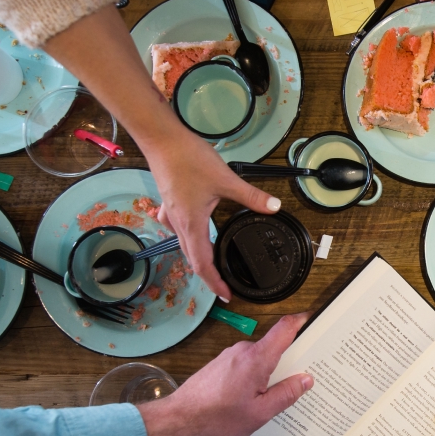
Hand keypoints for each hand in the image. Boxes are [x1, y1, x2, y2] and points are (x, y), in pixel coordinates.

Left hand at [138, 313, 312, 435]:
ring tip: (275, 395)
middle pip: (274, 345)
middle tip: (301, 378)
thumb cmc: (217, 419)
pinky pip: (246, 365)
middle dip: (289, 360)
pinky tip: (253, 397)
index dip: (302, 321)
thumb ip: (286, 394)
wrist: (178, 421)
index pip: (284, 328)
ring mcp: (229, 356)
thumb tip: (306, 379)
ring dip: (269, 372)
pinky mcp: (220, 365)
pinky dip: (254, 376)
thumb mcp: (260, 412)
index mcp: (256, 358)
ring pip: (259, 358)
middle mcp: (242, 350)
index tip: (314, 320)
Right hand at [141, 129, 281, 299]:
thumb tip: (273, 207)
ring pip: (185, 245)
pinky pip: (179, 229)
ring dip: (199, 258)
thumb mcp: (226, 179)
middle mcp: (178, 224)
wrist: (161, 140)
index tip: (226, 295)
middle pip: (193, 259)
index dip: (214, 283)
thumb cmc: (187, 159)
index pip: (202, 264)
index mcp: (192, 225)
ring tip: (213, 265)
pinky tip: (196, 230)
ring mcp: (171, 215)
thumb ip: (251, 196)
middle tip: (223, 286)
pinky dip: (190, 238)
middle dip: (209, 275)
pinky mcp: (169, 204)